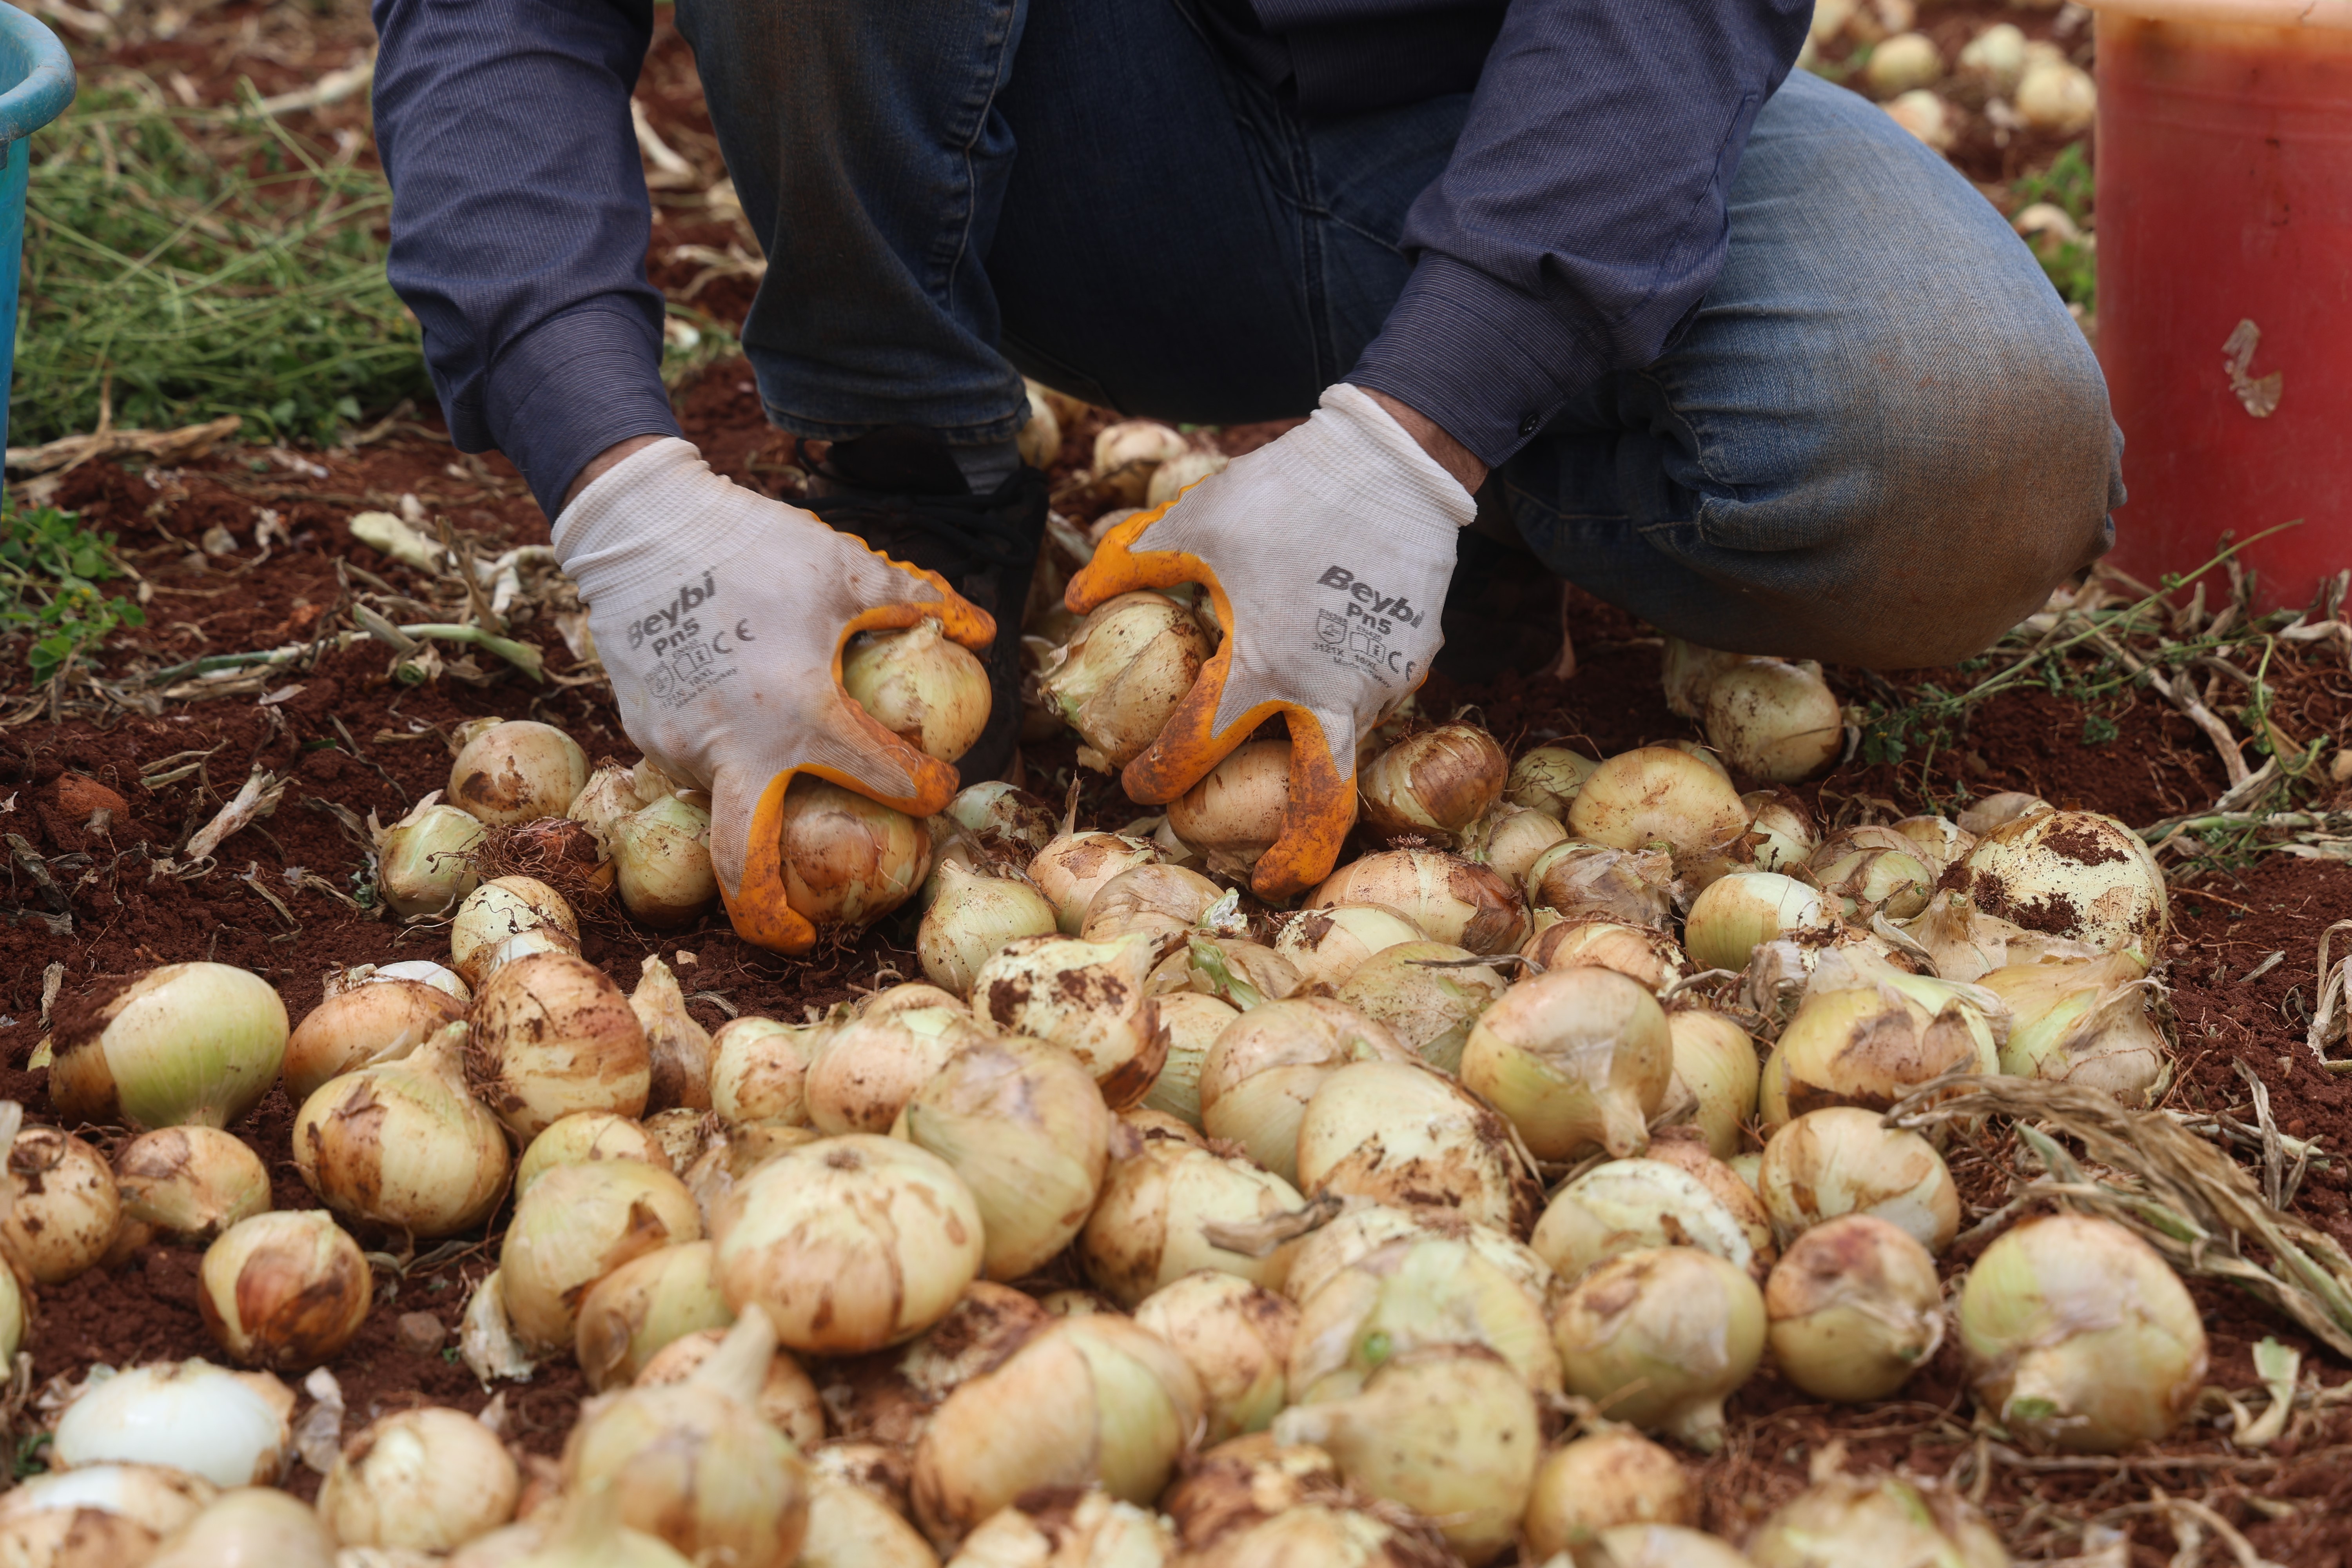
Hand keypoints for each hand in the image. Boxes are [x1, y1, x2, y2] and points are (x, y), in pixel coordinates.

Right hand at [555, 438, 993, 951]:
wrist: (639, 523)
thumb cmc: (754, 545)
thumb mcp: (846, 567)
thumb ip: (917, 603)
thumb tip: (985, 629)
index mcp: (796, 715)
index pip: (879, 777)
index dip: (923, 789)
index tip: (937, 789)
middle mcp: (731, 747)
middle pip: (744, 863)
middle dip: (770, 915)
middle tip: (802, 934)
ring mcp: (677, 746)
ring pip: (722, 799)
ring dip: (756, 803)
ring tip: (781, 777)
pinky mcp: (643, 730)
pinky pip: (693, 760)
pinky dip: (723, 755)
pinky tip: (736, 715)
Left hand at [1065, 384, 1475, 898]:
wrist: (1396, 459)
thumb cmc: (1287, 490)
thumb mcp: (1196, 521)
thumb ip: (1132, 563)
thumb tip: (1076, 598)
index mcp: (1264, 665)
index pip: (1198, 745)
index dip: (1159, 771)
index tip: (1137, 782)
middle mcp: (1331, 690)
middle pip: (1321, 805)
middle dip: (1296, 858)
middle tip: (1268, 882)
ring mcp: (1385, 681)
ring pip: (1345, 741)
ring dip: (1312, 758)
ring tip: (1284, 757)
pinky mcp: (1420, 658)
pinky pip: (1374, 696)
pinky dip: (1345, 699)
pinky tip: (1326, 668)